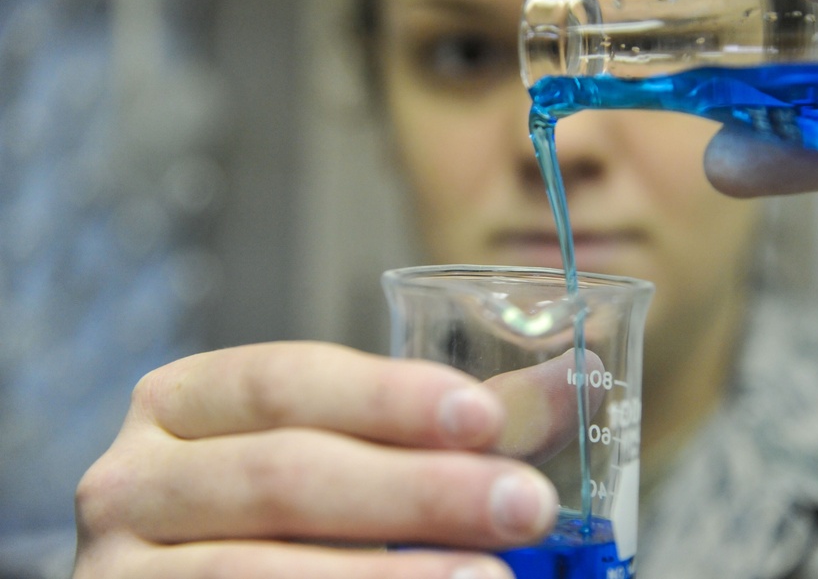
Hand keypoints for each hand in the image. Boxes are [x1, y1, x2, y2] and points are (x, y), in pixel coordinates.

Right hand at [73, 342, 557, 578]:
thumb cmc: (283, 512)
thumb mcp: (340, 450)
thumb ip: (442, 424)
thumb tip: (572, 382)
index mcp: (185, 404)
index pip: (285, 381)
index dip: (386, 396)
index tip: (485, 417)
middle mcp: (135, 479)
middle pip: (285, 475)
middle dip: (416, 491)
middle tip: (524, 505)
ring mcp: (122, 571)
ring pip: (260, 572)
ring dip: (391, 578)